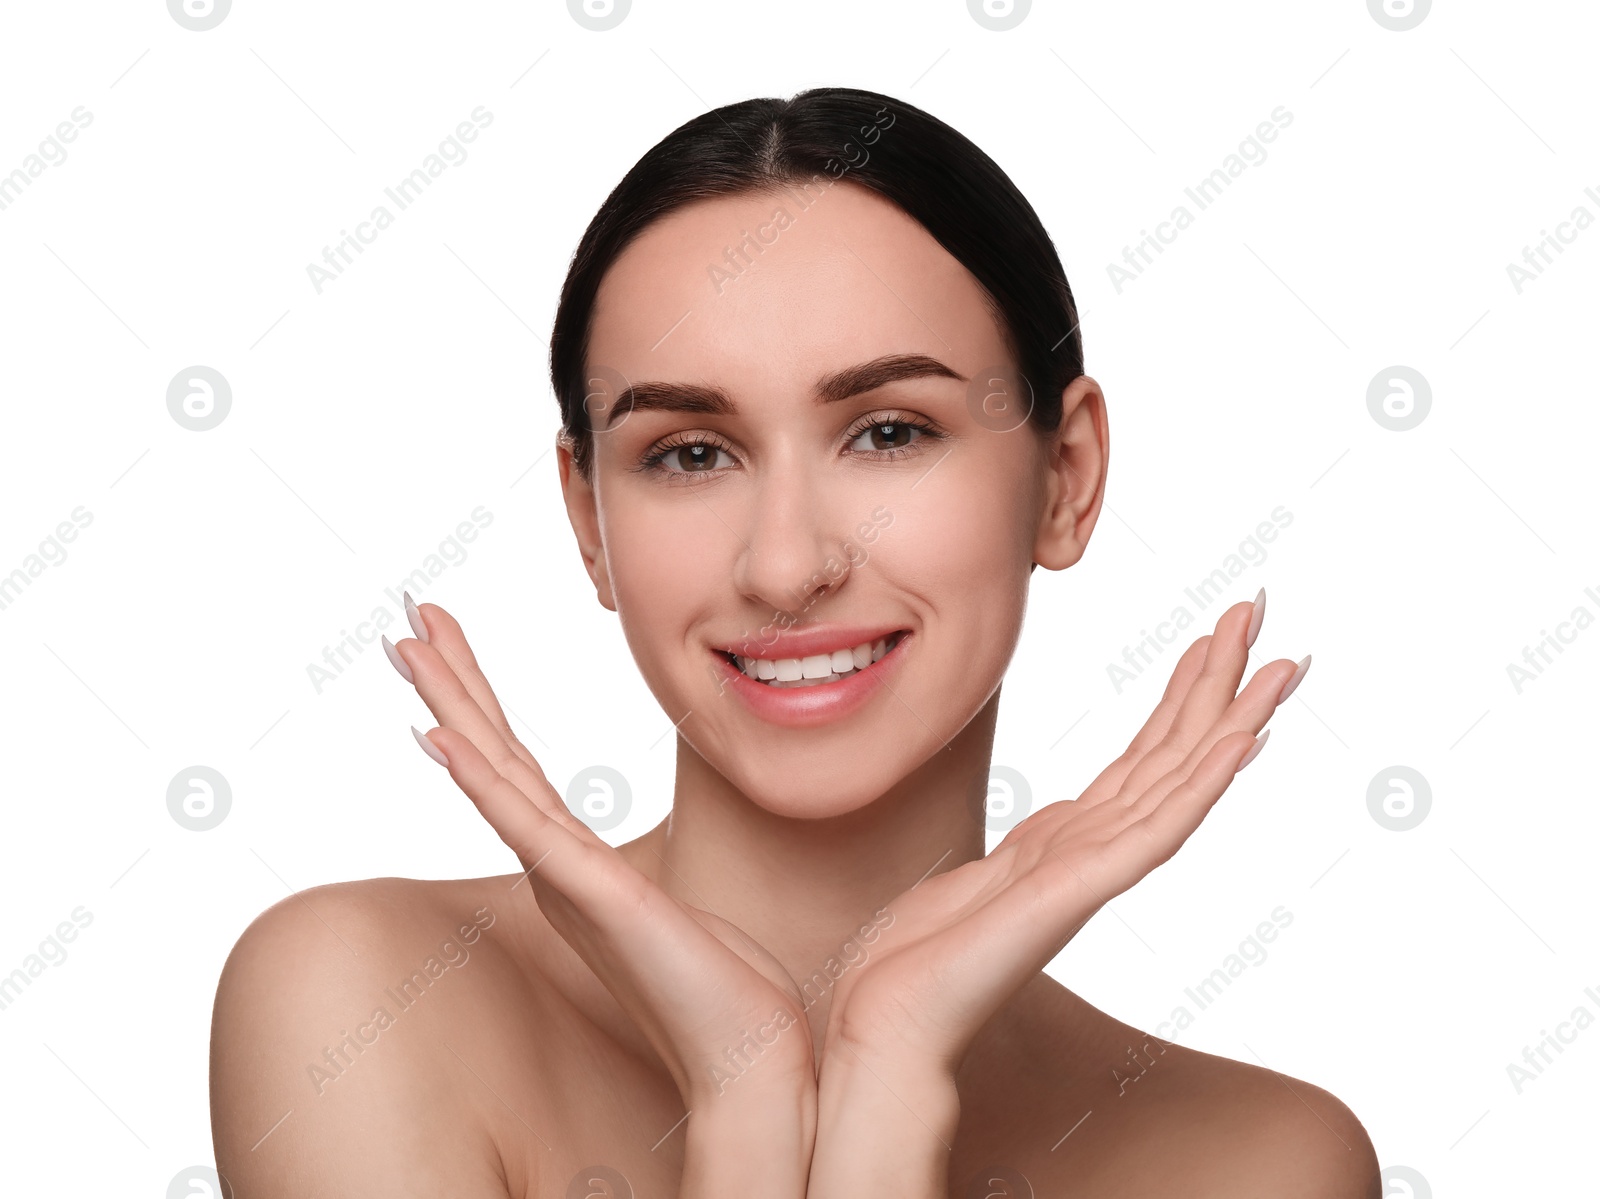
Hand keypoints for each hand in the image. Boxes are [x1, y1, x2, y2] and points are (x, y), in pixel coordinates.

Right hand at [389, 599, 815, 1195]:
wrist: (748, 1054)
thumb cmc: (719, 986)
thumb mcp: (675, 905)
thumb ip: (648, 877)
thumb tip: (658, 861)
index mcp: (572, 862)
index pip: (515, 761)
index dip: (478, 698)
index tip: (446, 638)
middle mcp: (555, 866)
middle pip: (491, 753)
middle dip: (451, 680)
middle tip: (410, 614)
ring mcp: (567, 879)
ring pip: (495, 774)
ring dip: (450, 706)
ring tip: (408, 646)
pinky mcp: (594, 896)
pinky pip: (526, 826)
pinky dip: (480, 781)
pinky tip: (440, 737)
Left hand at [807, 594, 1299, 1189]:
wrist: (888, 1019)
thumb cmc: (920, 958)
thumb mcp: (982, 877)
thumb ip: (1029, 852)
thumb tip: (1052, 827)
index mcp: (1071, 842)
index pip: (1144, 758)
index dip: (1182, 698)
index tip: (1213, 640)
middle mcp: (1095, 852)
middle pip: (1174, 753)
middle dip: (1219, 681)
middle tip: (1260, 611)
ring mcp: (1094, 872)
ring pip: (1180, 781)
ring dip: (1232, 718)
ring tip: (1280, 662)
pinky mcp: (1080, 892)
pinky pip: (1154, 830)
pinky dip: (1201, 784)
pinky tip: (1241, 742)